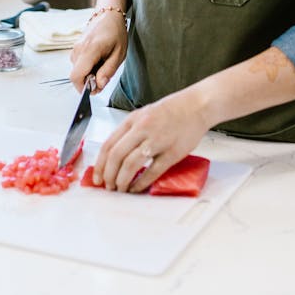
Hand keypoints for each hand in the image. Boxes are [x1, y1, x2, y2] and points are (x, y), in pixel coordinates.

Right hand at [68, 10, 127, 91]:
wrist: (108, 14)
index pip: (76, 76)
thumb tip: (98, 86)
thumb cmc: (116, 32)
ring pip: (77, 70)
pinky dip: (86, 67)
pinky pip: (78, 64)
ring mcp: (75, 47)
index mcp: (90, 49)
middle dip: (88, 81)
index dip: (83, 88)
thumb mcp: (119, 54)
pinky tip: (97, 60)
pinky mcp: (75, 47)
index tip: (96, 89)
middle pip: (76, 75)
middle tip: (104, 76)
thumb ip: (108, 71)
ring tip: (102, 64)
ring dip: (88, 74)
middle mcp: (78, 49)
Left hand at [92, 87, 208, 192]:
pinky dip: (141, 183)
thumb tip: (116, 154)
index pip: (109, 144)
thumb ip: (131, 131)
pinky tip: (136, 188)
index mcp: (134, 119)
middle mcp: (143, 128)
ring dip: (122, 180)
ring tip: (121, 188)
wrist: (197, 105)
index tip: (97, 176)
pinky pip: (152, 171)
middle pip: (116, 155)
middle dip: (108, 175)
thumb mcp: (145, 114)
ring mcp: (157, 140)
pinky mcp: (172, 152)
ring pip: (131, 164)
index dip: (100, 164)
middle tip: (108, 186)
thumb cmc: (172, 110)